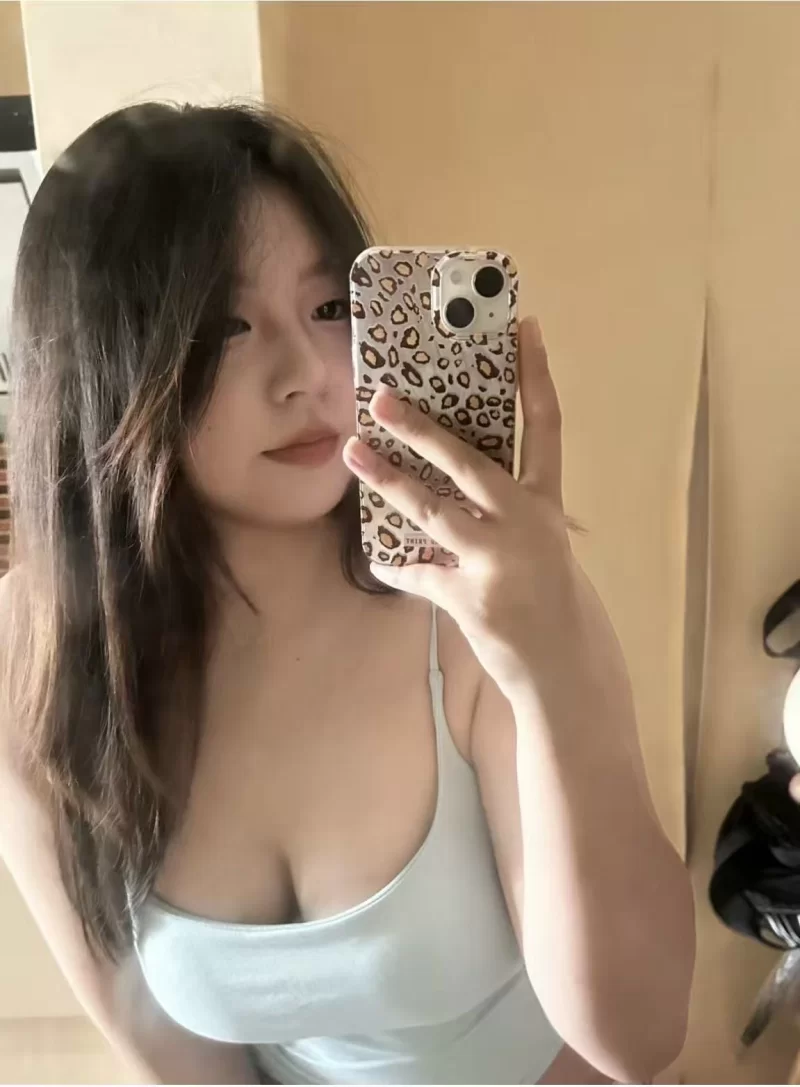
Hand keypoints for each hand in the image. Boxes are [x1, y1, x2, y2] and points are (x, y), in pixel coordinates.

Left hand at [342, 317, 581, 694]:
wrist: (568, 670)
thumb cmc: (558, 602)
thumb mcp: (544, 548)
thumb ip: (505, 514)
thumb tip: (459, 489)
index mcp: (547, 505)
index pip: (545, 426)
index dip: (536, 375)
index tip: (524, 326)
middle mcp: (525, 523)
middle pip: (469, 461)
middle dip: (422, 429)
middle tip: (381, 398)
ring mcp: (496, 561)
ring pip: (432, 509)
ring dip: (388, 480)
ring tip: (352, 452)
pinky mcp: (469, 598)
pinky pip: (419, 575)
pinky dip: (397, 566)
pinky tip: (377, 558)